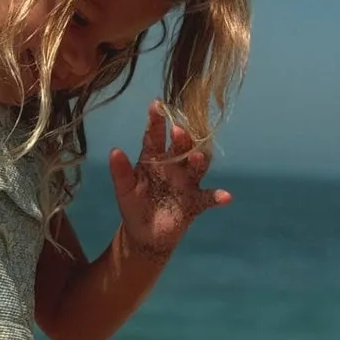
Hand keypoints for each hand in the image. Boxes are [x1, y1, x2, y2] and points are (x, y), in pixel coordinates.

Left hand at [110, 101, 231, 257]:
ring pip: (197, 168)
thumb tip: (114, 150)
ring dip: (199, 162)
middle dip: (181, 139)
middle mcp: (174, 166)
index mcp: (154, 159)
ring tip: (198, 158)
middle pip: (181, 148)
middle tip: (178, 130)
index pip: (154, 137)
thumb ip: (120, 171)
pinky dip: (218, 197)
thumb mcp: (124, 190)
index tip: (155, 105)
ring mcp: (187, 183)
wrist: (144, 235)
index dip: (156, 121)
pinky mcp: (195, 202)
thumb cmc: (134, 206)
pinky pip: (209, 198)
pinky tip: (225, 197)